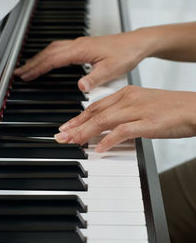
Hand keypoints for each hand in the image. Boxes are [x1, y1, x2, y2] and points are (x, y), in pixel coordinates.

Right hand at [14, 31, 149, 91]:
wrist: (136, 43)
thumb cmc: (126, 53)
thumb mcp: (111, 69)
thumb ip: (94, 78)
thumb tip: (80, 86)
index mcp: (82, 49)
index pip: (54, 58)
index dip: (38, 67)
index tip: (27, 75)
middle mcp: (79, 44)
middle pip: (49, 51)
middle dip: (34, 62)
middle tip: (21, 73)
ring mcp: (81, 44)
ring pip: (54, 48)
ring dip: (40, 58)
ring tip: (30, 67)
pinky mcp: (85, 46)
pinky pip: (61, 49)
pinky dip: (51, 55)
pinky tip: (50, 61)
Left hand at [54, 86, 195, 151]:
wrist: (193, 107)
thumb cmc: (170, 108)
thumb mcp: (142, 105)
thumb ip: (124, 114)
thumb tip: (108, 127)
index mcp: (127, 93)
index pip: (96, 105)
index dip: (79, 117)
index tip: (67, 126)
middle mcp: (129, 99)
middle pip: (95, 112)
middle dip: (75, 125)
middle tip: (61, 136)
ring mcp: (137, 110)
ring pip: (104, 121)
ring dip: (85, 132)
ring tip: (72, 142)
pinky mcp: (147, 122)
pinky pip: (122, 131)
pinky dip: (108, 141)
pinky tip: (99, 149)